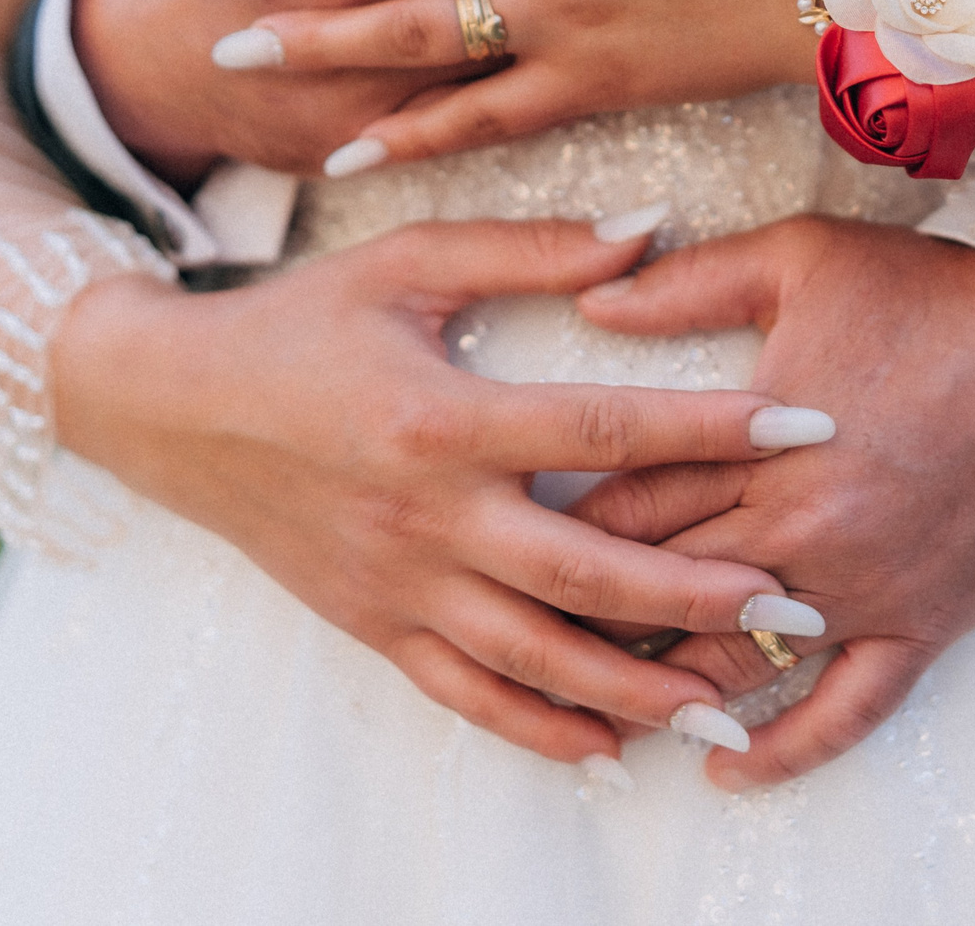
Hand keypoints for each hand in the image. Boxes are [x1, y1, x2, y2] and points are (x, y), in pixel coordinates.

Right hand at [52, 214, 841, 768]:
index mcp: (442, 417)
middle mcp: (424, 515)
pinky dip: (541, 727)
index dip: (710, 429)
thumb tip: (653, 228)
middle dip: (699, 595)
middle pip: (585, 572)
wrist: (168, 404)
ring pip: (535, 656)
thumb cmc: (300, 321)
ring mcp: (396, 584)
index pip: (601, 430)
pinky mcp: (372, 627)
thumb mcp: (409, 261)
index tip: (806, 428)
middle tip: (797, 606)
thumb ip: (533, 249)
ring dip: (639, 685)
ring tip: (729, 702)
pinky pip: (466, 695)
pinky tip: (613, 746)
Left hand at [565, 217, 974, 788]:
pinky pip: (846, 711)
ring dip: (663, 685)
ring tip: (599, 701)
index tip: (514, 530)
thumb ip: (690, 285)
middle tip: (523, 623)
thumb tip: (595, 302)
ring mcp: (861, 587)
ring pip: (732, 658)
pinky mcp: (922, 624)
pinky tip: (727, 773)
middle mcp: (798, 527)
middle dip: (588, 607)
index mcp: (757, 440)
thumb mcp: (802, 257)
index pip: (627, 502)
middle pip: (659, 586)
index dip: (560, 520)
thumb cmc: (938, 293)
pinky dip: (786, 750)